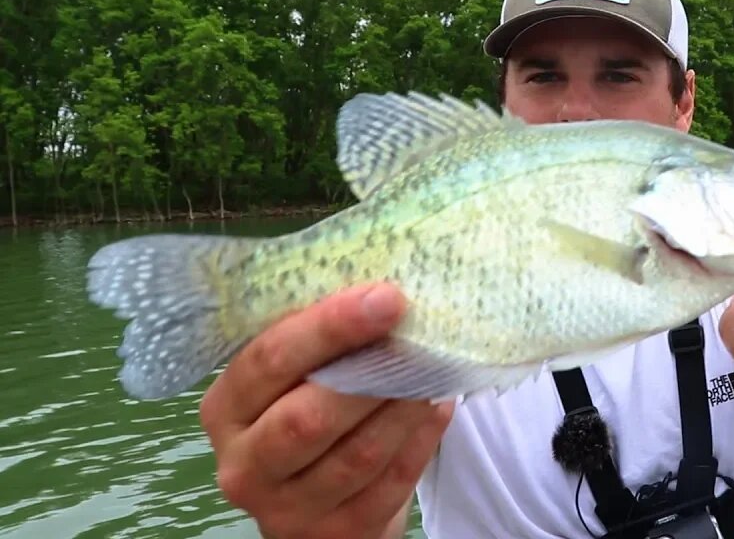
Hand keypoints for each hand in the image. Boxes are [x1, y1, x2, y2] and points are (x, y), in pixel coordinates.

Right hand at [199, 283, 454, 538]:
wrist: (323, 501)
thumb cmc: (312, 413)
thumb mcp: (294, 378)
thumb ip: (320, 342)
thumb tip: (382, 288)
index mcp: (226, 409)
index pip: (269, 361)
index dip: (329, 328)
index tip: (386, 297)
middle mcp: (245, 464)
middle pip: (306, 418)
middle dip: (368, 373)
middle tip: (416, 334)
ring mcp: (287, 509)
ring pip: (356, 455)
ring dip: (403, 407)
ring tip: (435, 370)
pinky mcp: (336, 534)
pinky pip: (389, 484)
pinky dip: (420, 441)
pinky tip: (439, 407)